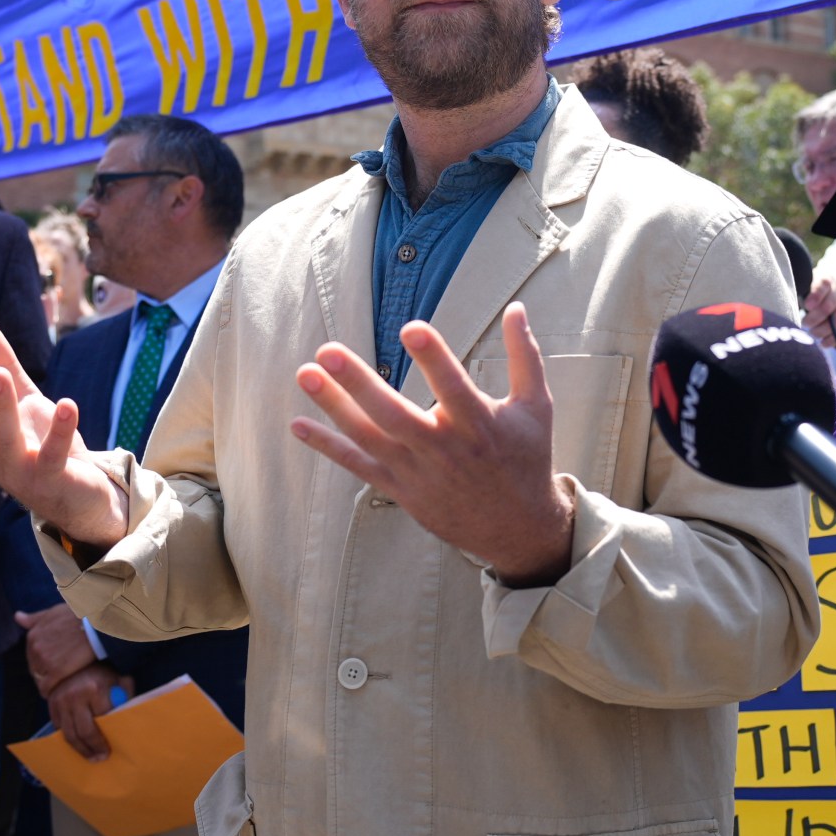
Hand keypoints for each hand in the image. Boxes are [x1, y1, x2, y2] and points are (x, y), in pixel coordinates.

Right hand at [0, 327, 128, 547]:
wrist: (80, 501)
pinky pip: (53, 455)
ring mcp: (20, 470)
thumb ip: (2, 366)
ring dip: (1, 407)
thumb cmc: (43, 448)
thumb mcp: (24, 402)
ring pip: (4, 440)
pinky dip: (60, 431)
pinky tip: (67, 404)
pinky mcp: (53, 479)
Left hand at [18, 605, 96, 692]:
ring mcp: (44, 660)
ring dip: (48, 683)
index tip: (55, 665)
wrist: (96, 624)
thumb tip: (17, 616)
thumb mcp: (54, 612)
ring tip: (61, 683)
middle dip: (45, 673)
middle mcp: (35, 648)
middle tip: (60, 676)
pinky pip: (46, 689)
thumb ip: (35, 618)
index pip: (31, 657)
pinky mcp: (56, 672)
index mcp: (33, 635)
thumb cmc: (79, 616)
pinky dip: (51, 692)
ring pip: (40, 680)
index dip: (43, 663)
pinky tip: (60, 692)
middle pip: (35, 669)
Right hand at [46, 664, 122, 761]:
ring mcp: (60, 701)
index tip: (110, 750)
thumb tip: (130, 720)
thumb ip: (126, 697)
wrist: (77, 658)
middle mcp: (74, 696)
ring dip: (80, 749)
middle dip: (93, 748)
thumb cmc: (104, 672)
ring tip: (90, 757)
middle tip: (100, 758)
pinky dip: (68, 739)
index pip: (102, 721)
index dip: (106, 737)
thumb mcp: (120, 680)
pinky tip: (77, 745)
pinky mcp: (51, 705)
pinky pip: (59, 728)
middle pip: (84, 732)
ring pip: (69, 734)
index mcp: (94, 689)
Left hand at [289, 304, 575, 587]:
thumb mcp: (536, 407)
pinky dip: (329, 447)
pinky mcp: (401, 490)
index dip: (434, 358)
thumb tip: (516, 308)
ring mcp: (418, 473)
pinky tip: (299, 424)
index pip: (454, 388)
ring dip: (334, 407)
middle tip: (328, 350)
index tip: (411, 328)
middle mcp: (445, 451)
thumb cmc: (526, 458)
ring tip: (306, 373)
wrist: (517, 528)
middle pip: (396, 415)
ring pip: (370, 438)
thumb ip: (525, 356)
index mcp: (480, 426)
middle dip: (359, 383)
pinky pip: (359, 466)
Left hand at [802, 275, 835, 349]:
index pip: (822, 286)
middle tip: (805, 325)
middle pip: (829, 306)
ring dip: (822, 331)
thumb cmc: (819, 292)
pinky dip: (834, 339)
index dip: (815, 297)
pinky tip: (824, 343)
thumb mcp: (812, 287)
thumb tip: (792, 312)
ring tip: (813, 334)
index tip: (807, 306)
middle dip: (814, 319)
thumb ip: (804, 296)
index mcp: (827, 277)